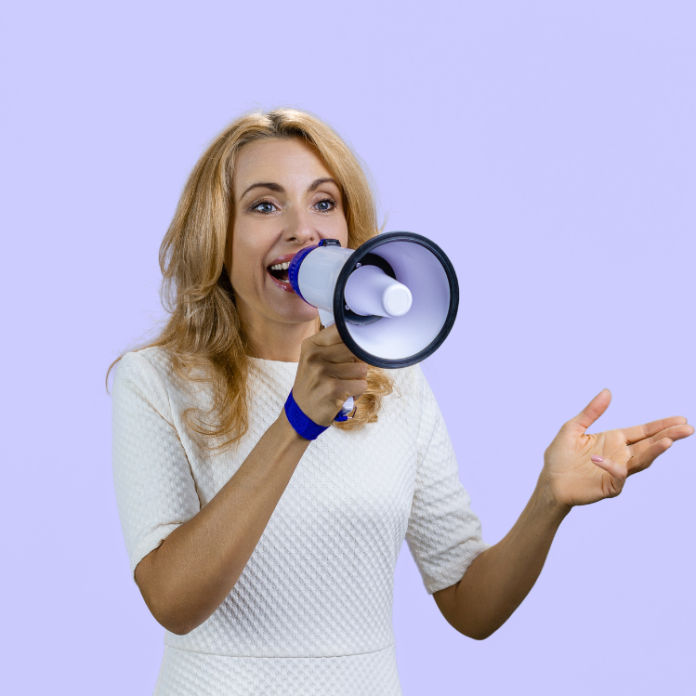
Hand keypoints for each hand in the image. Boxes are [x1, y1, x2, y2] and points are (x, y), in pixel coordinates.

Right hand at [291, 324, 367, 426]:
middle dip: (357, 364)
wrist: (300, 414)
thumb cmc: (313, 385)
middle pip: (356, 350)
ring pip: (362, 369)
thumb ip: (333, 345)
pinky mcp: (333, 389)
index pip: (343, 331)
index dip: (355, 340)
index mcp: (311, 345)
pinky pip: (362, 385)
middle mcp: (315, 356)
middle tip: (344, 375)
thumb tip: (361, 336)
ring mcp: (323, 372)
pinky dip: (358, 392)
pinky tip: (345, 395)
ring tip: (343, 386)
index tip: (355, 348)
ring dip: (358, 380)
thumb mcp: (314, 360)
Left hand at [541, 388, 693, 509]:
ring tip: (667, 441)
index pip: (643, 431)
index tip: (681, 419)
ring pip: (641, 461)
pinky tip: (600, 459)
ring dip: (654, 451)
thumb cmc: (560, 456)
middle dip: (668, 435)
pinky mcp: (609, 486)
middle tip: (687, 429)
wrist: (550, 482)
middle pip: (649, 444)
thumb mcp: (573, 428)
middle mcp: (620, 455)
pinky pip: (617, 477)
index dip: (661, 425)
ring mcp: (617, 471)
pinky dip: (612, 468)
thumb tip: (607, 391)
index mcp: (614, 439)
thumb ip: (591, 412)